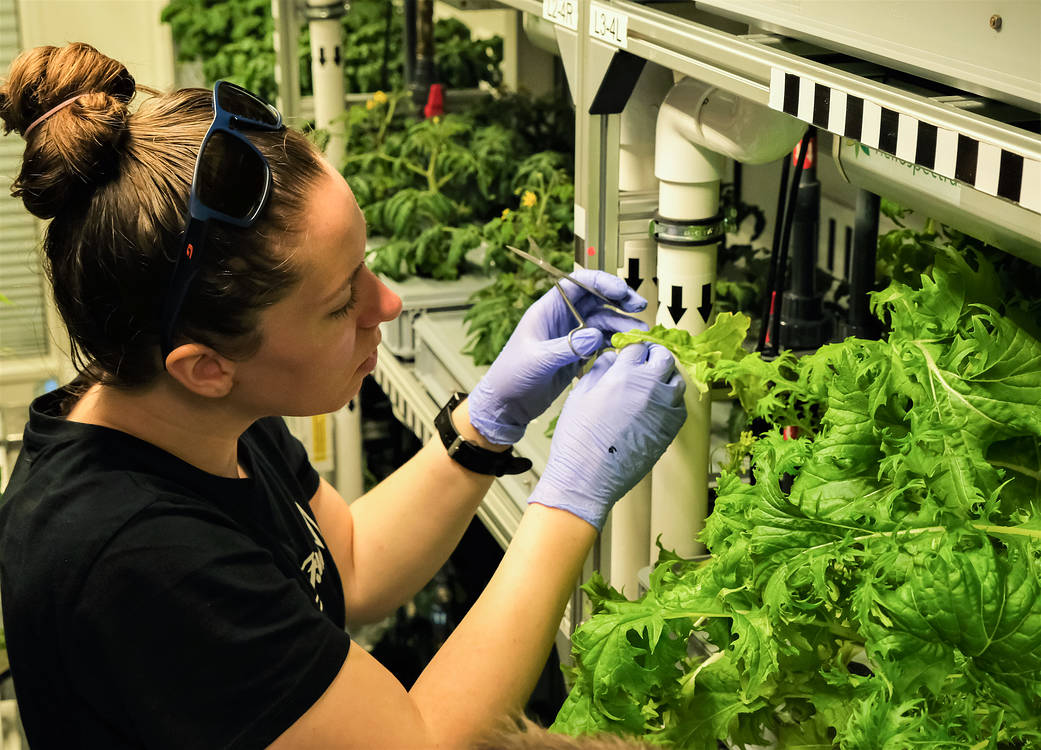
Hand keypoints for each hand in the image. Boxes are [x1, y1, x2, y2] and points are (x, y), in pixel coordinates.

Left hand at [468, 269, 647, 444]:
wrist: (507, 405)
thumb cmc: (512, 377)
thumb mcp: (538, 361)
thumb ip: (567, 348)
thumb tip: (595, 336)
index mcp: (548, 309)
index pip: (578, 284)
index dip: (601, 282)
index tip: (621, 291)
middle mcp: (562, 318)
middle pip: (596, 298)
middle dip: (619, 299)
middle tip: (640, 306)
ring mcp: (571, 335)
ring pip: (602, 321)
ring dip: (622, 323)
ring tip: (640, 333)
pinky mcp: (578, 354)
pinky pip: (602, 341)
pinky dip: (617, 341)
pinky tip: (629, 346)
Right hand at [527, 343, 685, 530]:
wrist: (588, 476)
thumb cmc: (578, 436)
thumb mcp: (580, 394)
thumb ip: (599, 370)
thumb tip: (612, 358)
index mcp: (625, 374)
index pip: (637, 348)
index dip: (631, 348)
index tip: (628, 353)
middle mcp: (650, 387)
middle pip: (664, 359)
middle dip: (654, 355)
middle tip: (644, 361)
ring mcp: (665, 409)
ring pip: (677, 381)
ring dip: (666, 377)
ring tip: (651, 383)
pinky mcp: (671, 429)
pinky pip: (679, 406)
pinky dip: (671, 400)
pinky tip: (656, 406)